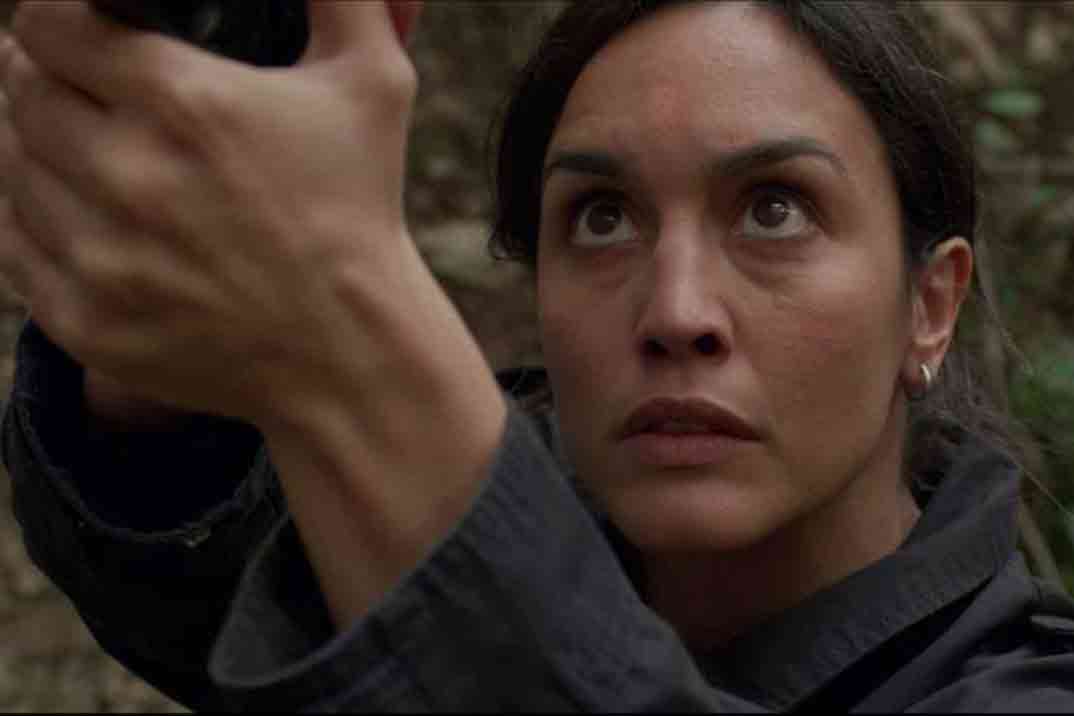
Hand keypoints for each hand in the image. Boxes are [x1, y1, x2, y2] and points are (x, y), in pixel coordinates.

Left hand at [0, 0, 427, 424]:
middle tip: (78, 88)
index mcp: (186, 103)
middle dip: (43, 79)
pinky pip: (13, 247)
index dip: (53, 20)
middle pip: (20, 92)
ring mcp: (101, 256)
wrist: (351, 350)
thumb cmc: (361, 210)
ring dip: (37, 148)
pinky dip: (32, 222)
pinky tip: (79, 215)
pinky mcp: (86, 320)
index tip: (75, 34)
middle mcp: (128, 175)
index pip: (47, 25)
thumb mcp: (375, 84)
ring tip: (82, 151)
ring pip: (12, 168)